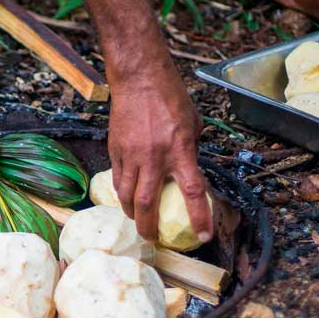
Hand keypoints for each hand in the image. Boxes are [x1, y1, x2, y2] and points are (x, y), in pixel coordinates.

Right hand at [107, 61, 211, 243]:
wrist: (139, 78)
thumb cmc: (170, 96)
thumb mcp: (192, 125)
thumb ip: (190, 150)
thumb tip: (188, 169)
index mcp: (180, 150)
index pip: (193, 192)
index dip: (200, 218)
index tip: (203, 237)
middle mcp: (155, 157)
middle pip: (147, 204)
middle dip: (149, 228)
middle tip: (152, 239)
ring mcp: (132, 155)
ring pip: (126, 196)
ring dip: (131, 213)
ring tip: (137, 220)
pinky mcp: (115, 150)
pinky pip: (117, 179)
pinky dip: (121, 193)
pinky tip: (125, 197)